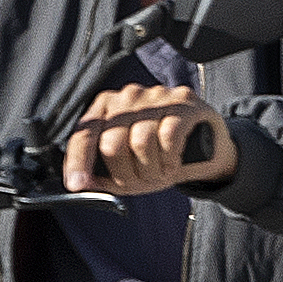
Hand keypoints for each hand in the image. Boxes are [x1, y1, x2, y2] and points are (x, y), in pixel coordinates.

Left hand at [59, 85, 230, 194]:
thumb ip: (102, 176)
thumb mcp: (127, 169)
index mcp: (106, 108)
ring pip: (141, 142)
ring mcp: (156, 96)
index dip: (78, 161)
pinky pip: (168, 137)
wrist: (205, 145)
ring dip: (151, 170)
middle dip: (125, 175)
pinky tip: (173, 163)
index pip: (85, 134)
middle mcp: (127, 96)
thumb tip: (81, 185)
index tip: (77, 184)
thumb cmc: (158, 156)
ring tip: (160, 172)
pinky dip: (170, 159)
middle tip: (141, 182)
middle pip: (112, 144)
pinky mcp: (183, 102)